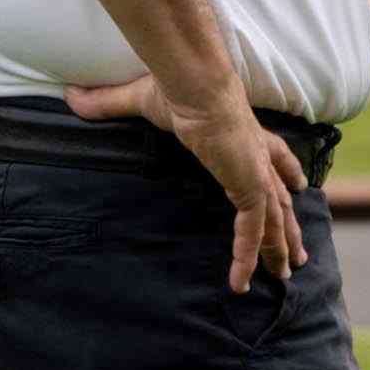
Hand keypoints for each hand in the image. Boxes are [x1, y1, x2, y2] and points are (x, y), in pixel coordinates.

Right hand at [64, 73, 312, 288]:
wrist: (194, 86)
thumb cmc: (175, 88)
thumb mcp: (138, 99)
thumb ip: (106, 103)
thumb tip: (70, 96)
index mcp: (243, 133)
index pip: (273, 153)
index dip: (286, 169)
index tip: (300, 184)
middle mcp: (257, 155)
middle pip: (282, 197)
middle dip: (290, 226)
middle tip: (297, 253)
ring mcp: (257, 174)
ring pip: (275, 221)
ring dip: (279, 249)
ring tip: (283, 276)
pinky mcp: (250, 189)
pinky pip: (252, 233)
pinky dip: (246, 258)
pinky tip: (240, 283)